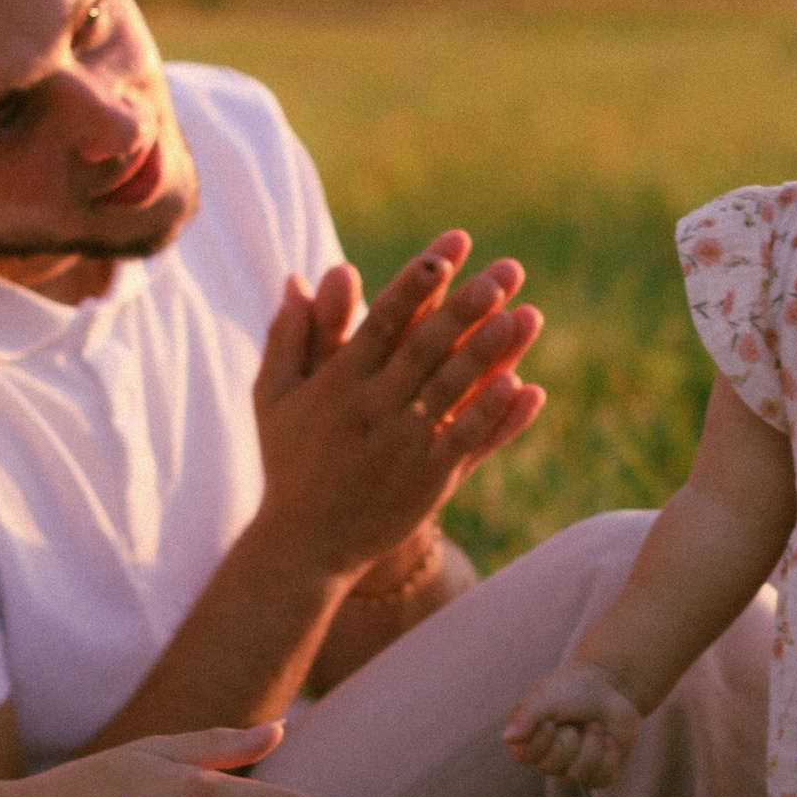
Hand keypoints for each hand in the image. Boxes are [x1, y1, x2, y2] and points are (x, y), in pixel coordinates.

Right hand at [250, 229, 545, 584]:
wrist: (303, 546)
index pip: (383, 320)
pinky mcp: (428, 482)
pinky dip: (493, 415)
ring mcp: (402, 447)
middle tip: (503, 273)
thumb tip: (301, 277)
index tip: (447, 250)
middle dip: (465, 307)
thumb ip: (290, 336)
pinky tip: (521, 385)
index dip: (418, 283)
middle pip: (425, 347)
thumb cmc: (290, 461)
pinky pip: (466, 442)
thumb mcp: (273, 397)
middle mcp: (371, 409)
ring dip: (488, 352)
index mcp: (337, 383)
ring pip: (451, 390)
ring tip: (522, 316)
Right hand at [502, 660, 642, 788]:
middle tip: (575, 722)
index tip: (550, 721)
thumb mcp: (547, 696)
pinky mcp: (599, 773)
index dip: (539, 741)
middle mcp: (549, 759)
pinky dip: (609, 755)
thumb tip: (508, 737)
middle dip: (569, 740)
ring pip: (579, 775)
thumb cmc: (571, 689)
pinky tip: (609, 739)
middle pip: (552, 767)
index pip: (524, 756)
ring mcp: (574, 768)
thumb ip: (527, 715)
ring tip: (595, 725)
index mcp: (529, 740)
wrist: (608, 687)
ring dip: (592, 744)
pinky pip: (602, 778)